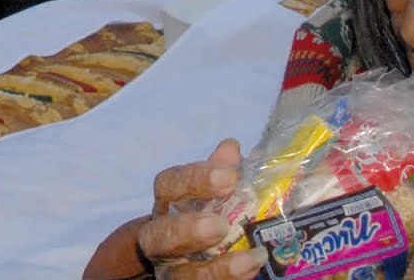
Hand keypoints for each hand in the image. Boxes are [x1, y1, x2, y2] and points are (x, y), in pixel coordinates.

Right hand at [139, 140, 265, 279]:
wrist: (181, 256)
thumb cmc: (200, 215)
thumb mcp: (208, 193)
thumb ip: (219, 171)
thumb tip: (232, 147)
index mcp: (166, 205)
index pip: (168, 186)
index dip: (195, 180)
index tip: (229, 175)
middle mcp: (160, 239)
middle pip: (161, 235)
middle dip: (188, 230)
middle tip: (220, 225)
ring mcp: (171, 270)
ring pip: (180, 275)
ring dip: (216, 269)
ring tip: (251, 259)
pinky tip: (252, 271)